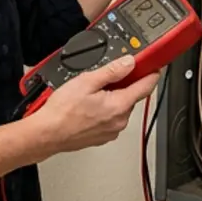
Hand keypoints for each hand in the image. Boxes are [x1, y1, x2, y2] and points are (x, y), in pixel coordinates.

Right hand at [31, 56, 159, 155]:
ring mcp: (112, 131)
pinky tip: (88, 107)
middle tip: (105, 78)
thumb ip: (111, 71)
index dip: (151, 74)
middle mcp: (120, 121)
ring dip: (112, 99)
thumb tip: (128, 63)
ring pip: (120, 108)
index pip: (146, 87)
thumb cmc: (62, 112)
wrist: (47, 134)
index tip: (154, 67)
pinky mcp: (103, 137)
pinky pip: (111, 119)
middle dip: (122, 85)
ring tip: (90, 95)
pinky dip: (104, 111)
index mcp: (119, 105)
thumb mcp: (86, 82)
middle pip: (131, 96)